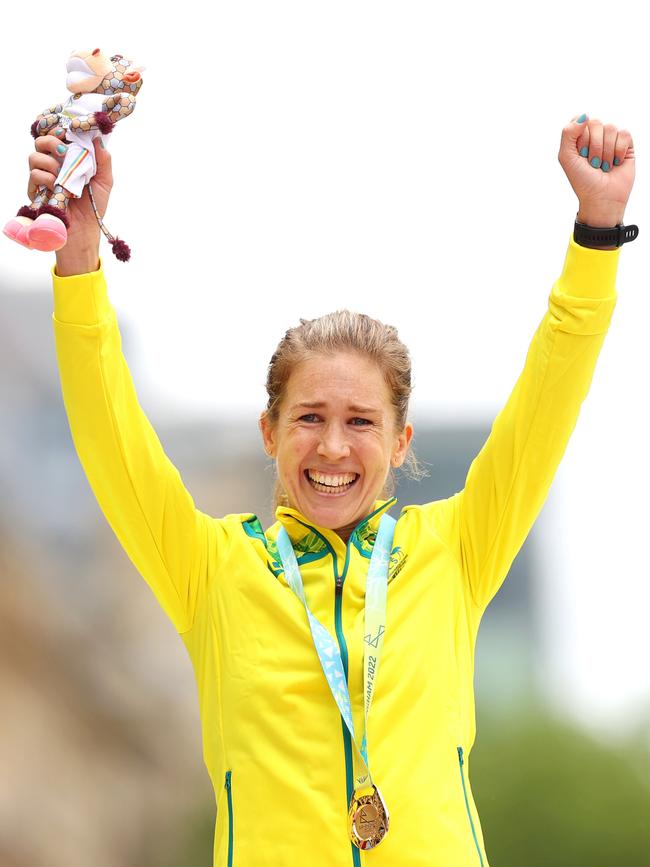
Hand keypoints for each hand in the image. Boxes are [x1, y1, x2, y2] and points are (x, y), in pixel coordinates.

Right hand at [28, 133, 112, 273]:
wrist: (85, 231)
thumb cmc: (94, 206)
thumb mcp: (105, 181)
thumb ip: (103, 160)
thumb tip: (98, 138)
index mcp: (69, 159)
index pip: (58, 137)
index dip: (59, 130)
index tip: (68, 130)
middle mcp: (53, 165)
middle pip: (41, 142)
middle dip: (51, 141)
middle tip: (64, 150)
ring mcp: (43, 177)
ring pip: (34, 157)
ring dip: (49, 162)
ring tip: (62, 174)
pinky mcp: (36, 191)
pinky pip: (34, 175)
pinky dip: (45, 177)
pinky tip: (56, 186)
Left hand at [558, 114, 634, 226]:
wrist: (601, 197)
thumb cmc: (582, 180)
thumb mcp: (566, 157)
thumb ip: (568, 133)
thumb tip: (585, 115)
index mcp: (579, 137)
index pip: (580, 120)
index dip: (580, 137)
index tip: (580, 154)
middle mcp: (595, 136)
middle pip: (596, 123)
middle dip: (593, 146)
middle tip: (592, 163)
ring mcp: (611, 139)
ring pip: (611, 128)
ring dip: (605, 152)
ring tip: (603, 166)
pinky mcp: (626, 145)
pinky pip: (624, 134)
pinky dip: (618, 151)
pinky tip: (615, 163)